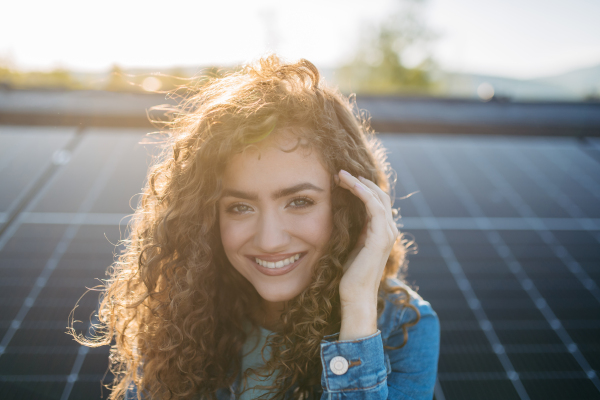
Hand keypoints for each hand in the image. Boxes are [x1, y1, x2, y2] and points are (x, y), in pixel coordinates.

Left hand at [336, 170, 398, 338]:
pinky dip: (363, 192)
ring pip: (377, 197)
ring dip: (359, 183)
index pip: (375, 201)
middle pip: (379, 195)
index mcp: (381, 231)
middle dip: (359, 181)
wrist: (355, 296)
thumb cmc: (350, 275)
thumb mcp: (351, 246)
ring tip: (341, 174)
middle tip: (339, 173)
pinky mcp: (381, 237)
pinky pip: (374, 207)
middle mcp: (389, 230)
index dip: (360, 187)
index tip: (340, 179)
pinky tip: (349, 184)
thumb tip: (344, 215)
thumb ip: (355, 230)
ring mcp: (387, 233)